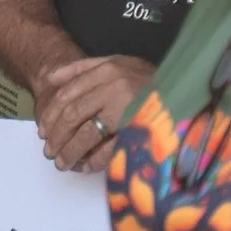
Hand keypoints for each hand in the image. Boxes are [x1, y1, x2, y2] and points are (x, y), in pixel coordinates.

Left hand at [34, 55, 155, 172]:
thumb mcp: (117, 62)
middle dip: (57, 136)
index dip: (51, 115)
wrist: (187, 86)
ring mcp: (127, 109)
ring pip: (86, 134)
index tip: (43, 131)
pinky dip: (95, 160)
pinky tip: (86, 167)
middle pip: (72, 116)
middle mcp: (114, 87)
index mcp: (107, 71)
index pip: (66, 95)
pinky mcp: (139, 129)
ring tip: (62, 163)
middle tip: (49, 151)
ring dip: (70, 151)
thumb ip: (84, 68)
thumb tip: (50, 79)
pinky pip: (110, 148)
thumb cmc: (146, 78)